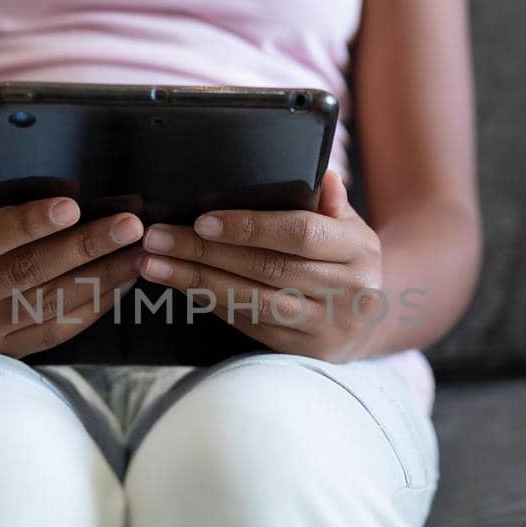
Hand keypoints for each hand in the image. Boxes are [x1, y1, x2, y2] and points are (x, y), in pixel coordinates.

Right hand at [0, 193, 142, 356]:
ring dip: (101, 277)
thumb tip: (54, 188)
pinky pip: (57, 331)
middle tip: (128, 225)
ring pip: (49, 304)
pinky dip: (93, 306)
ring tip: (138, 252)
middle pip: (26, 273)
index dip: (27, 223)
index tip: (72, 205)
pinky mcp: (5, 354)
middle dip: (83, 247)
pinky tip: (120, 283)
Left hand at [135, 170, 384, 362]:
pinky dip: (213, 303)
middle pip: (268, 269)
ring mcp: (326, 326)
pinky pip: (250, 324)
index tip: (203, 221)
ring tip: (154, 265)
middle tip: (157, 238)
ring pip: (254, 302)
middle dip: (206, 253)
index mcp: (359, 251)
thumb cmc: (347, 259)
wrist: (371, 321)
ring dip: (197, 282)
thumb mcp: (350, 225)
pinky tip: (181, 286)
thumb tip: (319, 174)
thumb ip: (331, 202)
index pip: (300, 233)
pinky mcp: (304, 352)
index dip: (251, 227)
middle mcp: (348, 292)